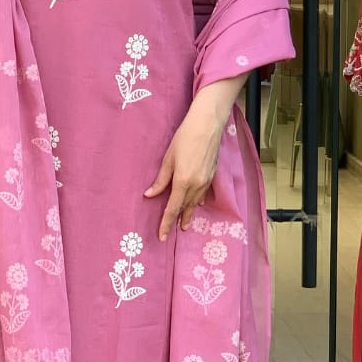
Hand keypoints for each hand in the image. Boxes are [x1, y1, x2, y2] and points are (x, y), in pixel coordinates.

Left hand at [144, 108, 225, 241]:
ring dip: (189, 213)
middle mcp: (196, 185)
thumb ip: (161, 180)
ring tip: (184, 223)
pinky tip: (196, 204)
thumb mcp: (168, 159)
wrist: (207, 126)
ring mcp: (206, 181)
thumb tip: (150, 195)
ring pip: (195, 203)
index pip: (172, 208)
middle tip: (172, 233)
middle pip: (185, 208)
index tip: (162, 236)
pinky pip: (203, 194)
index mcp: (183, 182)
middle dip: (178, 221)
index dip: (166, 223)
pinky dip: (197, 201)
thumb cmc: (184, 138)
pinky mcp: (212, 175)